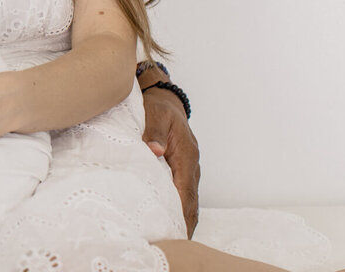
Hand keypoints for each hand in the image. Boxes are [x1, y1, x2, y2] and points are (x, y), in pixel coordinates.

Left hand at [142, 85, 199, 236]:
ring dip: (183, 219)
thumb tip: (154, 150)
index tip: (176, 229)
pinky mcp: (181, 171)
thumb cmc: (159, 108)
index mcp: (186, 155)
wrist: (165, 101)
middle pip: (191, 201)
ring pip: (188, 200)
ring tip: (172, 240)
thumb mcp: (155, 114)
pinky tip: (171, 222)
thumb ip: (153, 131)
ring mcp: (188, 170)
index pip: (185, 190)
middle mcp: (191, 166)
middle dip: (185, 223)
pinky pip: (183, 194)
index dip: (181, 211)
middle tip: (174, 243)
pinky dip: (180, 210)